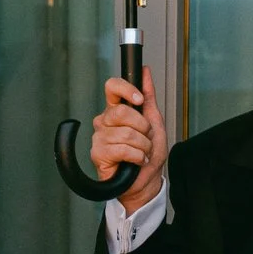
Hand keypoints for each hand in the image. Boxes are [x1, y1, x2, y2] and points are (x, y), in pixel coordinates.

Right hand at [90, 66, 168, 212]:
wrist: (146, 181)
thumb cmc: (148, 154)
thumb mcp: (154, 121)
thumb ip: (148, 97)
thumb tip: (145, 72)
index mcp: (116, 111)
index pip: (112, 87)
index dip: (126, 89)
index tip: (139, 100)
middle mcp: (104, 122)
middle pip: (121, 112)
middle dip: (142, 127)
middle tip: (145, 138)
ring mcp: (99, 138)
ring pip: (126, 133)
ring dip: (143, 146)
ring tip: (141, 153)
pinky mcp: (98, 154)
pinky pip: (123, 149)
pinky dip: (137, 156)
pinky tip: (136, 161)